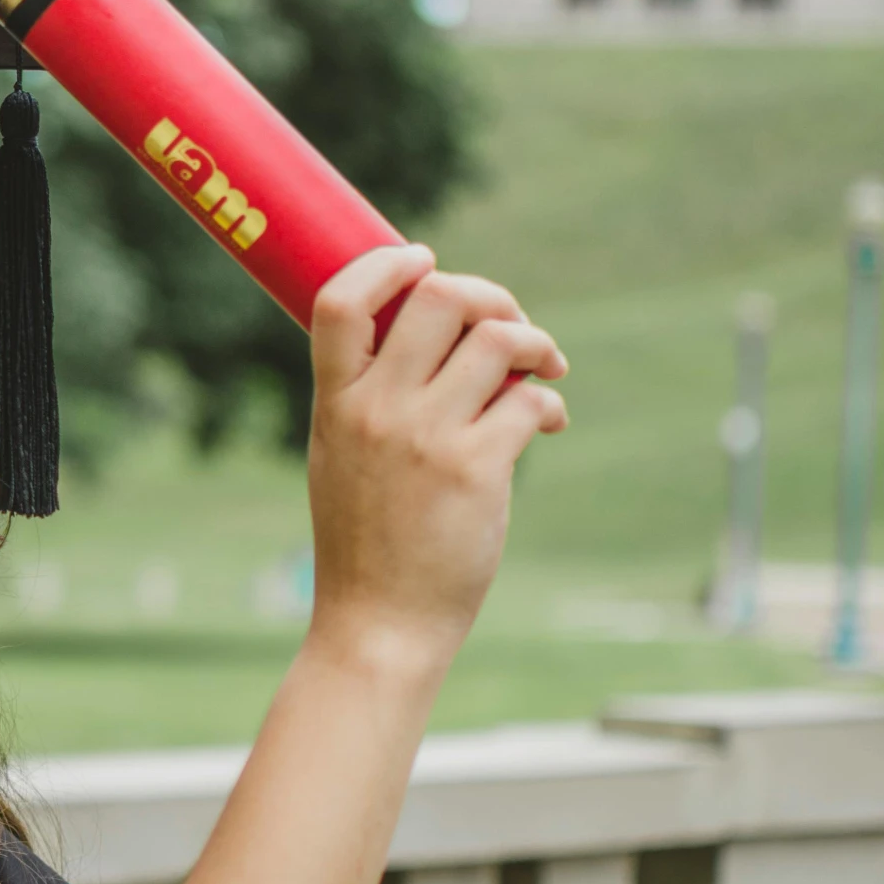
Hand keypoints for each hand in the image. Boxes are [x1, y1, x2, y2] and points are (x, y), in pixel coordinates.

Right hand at [304, 244, 567, 663]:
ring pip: (497, 340)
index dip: (387, 263)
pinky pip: (529, 400)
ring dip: (535, 344)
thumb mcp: (339, 458)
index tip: (424, 259)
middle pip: (438, 298)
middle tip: (510, 326)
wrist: (378, 624)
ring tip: (544, 368)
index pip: (341, 300)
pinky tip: (549, 423)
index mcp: (334, 404)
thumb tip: (433, 339)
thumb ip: (366, 399)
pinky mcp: (476, 470)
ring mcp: (424, 438)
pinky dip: (550, 402)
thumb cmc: (364, 544)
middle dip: (490, 296)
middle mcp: (376, 411)